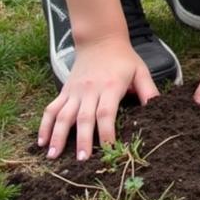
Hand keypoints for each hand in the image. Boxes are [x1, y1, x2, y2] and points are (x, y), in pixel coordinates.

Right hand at [38, 36, 157, 160]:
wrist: (100, 39)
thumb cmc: (123, 58)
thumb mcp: (140, 70)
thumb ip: (148, 90)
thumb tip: (158, 107)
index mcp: (110, 87)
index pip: (106, 113)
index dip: (107, 132)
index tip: (108, 150)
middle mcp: (90, 90)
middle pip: (84, 118)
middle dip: (82, 140)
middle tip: (81, 160)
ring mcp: (74, 91)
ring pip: (63, 115)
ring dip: (57, 136)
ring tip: (53, 156)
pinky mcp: (64, 91)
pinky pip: (51, 109)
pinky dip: (44, 125)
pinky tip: (41, 141)